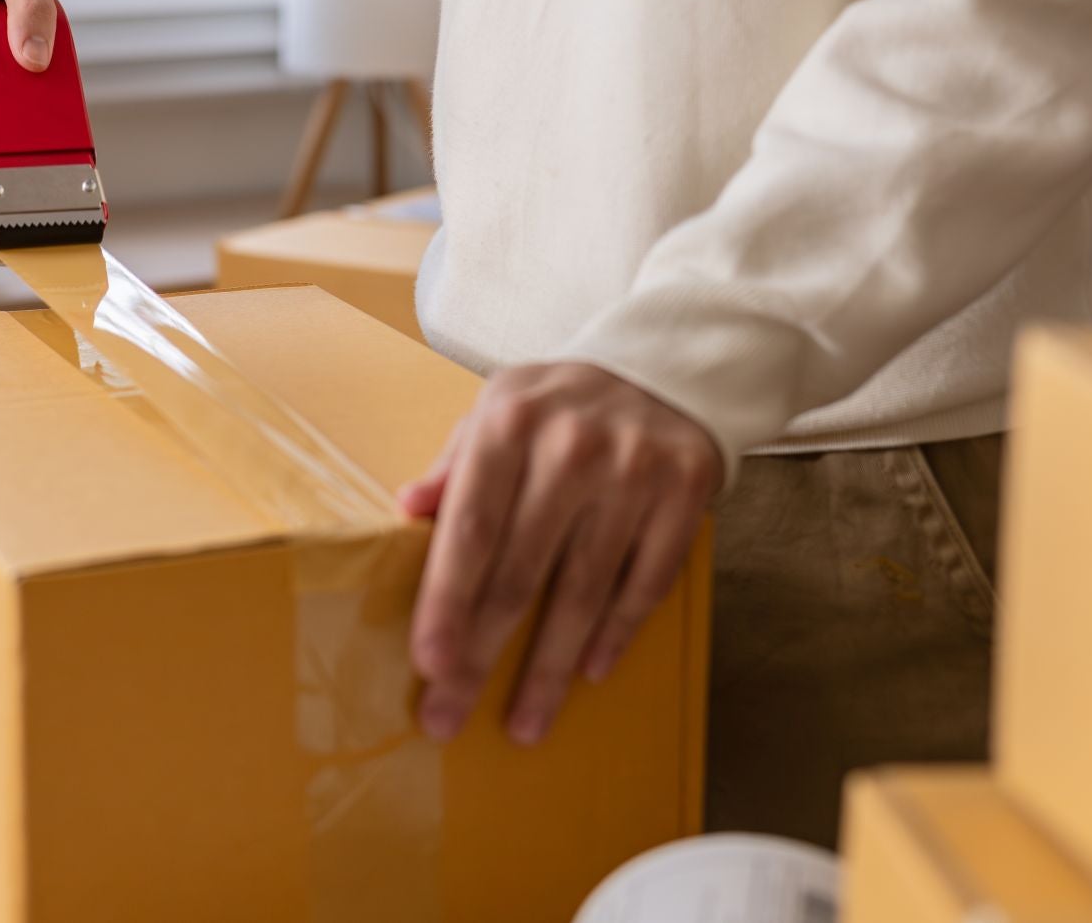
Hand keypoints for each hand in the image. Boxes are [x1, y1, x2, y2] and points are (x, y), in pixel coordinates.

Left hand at [401, 362, 722, 745]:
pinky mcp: (685, 492)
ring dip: (549, 668)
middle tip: (449, 716)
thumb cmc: (559, 407)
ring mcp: (634, 471)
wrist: (663, 368)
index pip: (470, 529)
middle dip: (481, 655)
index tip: (429, 664)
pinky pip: (644, 584)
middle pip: (519, 573)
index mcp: (509, 422)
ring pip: (582, 592)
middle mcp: (571, 446)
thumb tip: (406, 509)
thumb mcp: (498, 411)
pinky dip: (614, 634)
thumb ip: (455, 465)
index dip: (446, 602)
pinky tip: (586, 671)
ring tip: (525, 723)